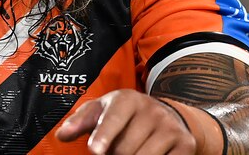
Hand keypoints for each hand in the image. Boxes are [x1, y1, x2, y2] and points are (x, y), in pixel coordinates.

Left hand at [56, 89, 195, 153]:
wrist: (164, 114)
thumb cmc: (122, 115)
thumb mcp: (101, 112)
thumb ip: (80, 122)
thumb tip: (62, 135)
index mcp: (127, 99)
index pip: (113, 119)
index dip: (104, 135)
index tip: (95, 150)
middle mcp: (151, 109)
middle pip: (125, 149)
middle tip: (117, 149)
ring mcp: (170, 127)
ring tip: (133, 151)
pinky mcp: (186, 144)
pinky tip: (152, 154)